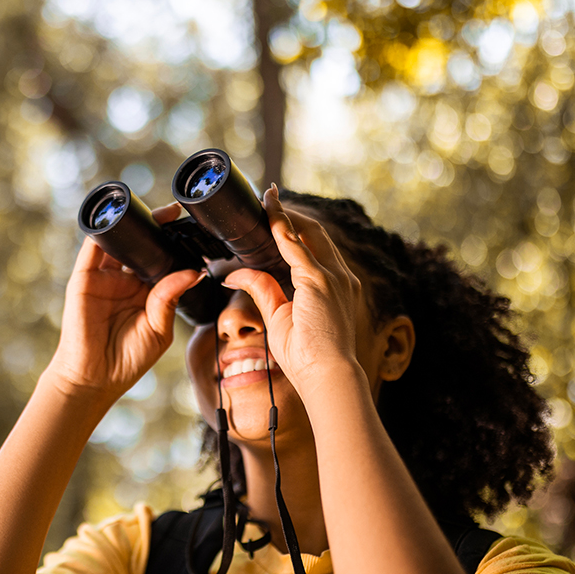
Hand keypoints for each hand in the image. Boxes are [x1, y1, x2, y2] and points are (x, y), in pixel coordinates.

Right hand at [48, 203, 203, 401]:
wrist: (95, 378)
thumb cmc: (128, 359)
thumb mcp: (159, 328)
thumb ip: (170, 298)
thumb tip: (193, 272)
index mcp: (147, 292)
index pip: (162, 259)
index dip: (174, 243)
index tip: (194, 228)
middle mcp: (126, 280)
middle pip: (142, 245)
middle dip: (156, 228)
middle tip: (176, 212)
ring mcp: (104, 277)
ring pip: (120, 241)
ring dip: (133, 224)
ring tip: (154, 213)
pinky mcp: (85, 278)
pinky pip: (93, 248)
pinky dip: (104, 231)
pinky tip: (117, 219)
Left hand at [221, 185, 362, 394]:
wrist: (327, 375)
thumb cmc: (307, 355)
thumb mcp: (279, 316)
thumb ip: (262, 289)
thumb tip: (235, 274)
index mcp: (334, 286)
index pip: (314, 248)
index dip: (295, 229)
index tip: (277, 215)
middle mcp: (339, 276)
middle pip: (314, 233)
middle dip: (291, 214)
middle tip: (269, 198)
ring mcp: (333, 276)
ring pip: (308, 233)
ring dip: (286, 214)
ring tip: (267, 199)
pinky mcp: (320, 280)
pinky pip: (296, 246)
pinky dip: (282, 227)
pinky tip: (269, 213)